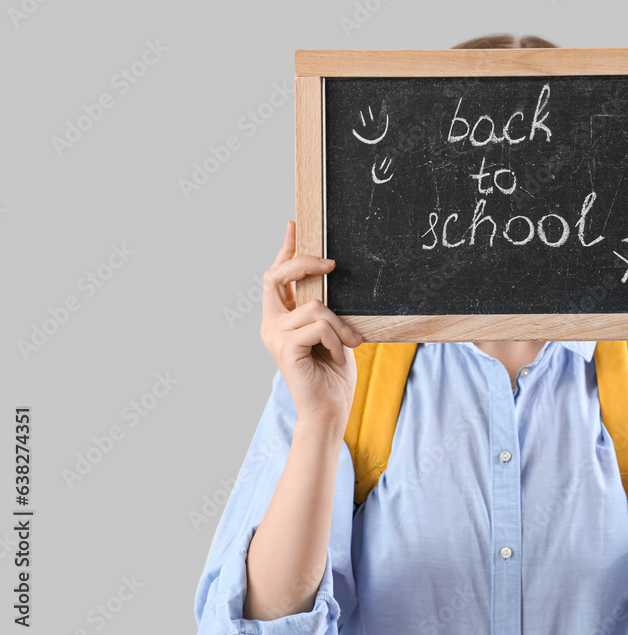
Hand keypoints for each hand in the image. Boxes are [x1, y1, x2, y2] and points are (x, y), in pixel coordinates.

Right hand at [260, 220, 363, 428]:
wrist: (331, 409)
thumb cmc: (334, 372)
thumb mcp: (333, 331)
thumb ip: (325, 307)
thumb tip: (331, 274)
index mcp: (281, 317)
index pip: (277, 276)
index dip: (285, 249)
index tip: (294, 225)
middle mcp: (271, 324)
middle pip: (277, 276)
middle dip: (304, 262)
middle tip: (332, 263)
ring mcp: (275, 335)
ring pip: (316, 306)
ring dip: (340, 326)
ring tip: (348, 345)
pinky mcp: (284, 348)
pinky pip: (320, 326)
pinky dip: (337, 340)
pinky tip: (339, 356)